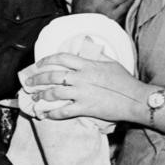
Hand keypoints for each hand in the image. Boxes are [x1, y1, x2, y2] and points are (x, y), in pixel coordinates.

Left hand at [24, 53, 147, 122]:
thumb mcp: (111, 63)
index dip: (47, 59)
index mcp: (87, 65)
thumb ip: (98, 57)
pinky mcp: (85, 108)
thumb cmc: (126, 81)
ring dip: (41, 95)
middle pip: (53, 75)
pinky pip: (64, 111)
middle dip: (37, 78)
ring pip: (54, 93)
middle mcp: (81, 78)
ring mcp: (82, 93)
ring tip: (34, 97)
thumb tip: (90, 49)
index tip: (39, 63)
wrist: (136, 99)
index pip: (62, 58)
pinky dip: (53, 113)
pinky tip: (47, 115)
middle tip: (28, 82)